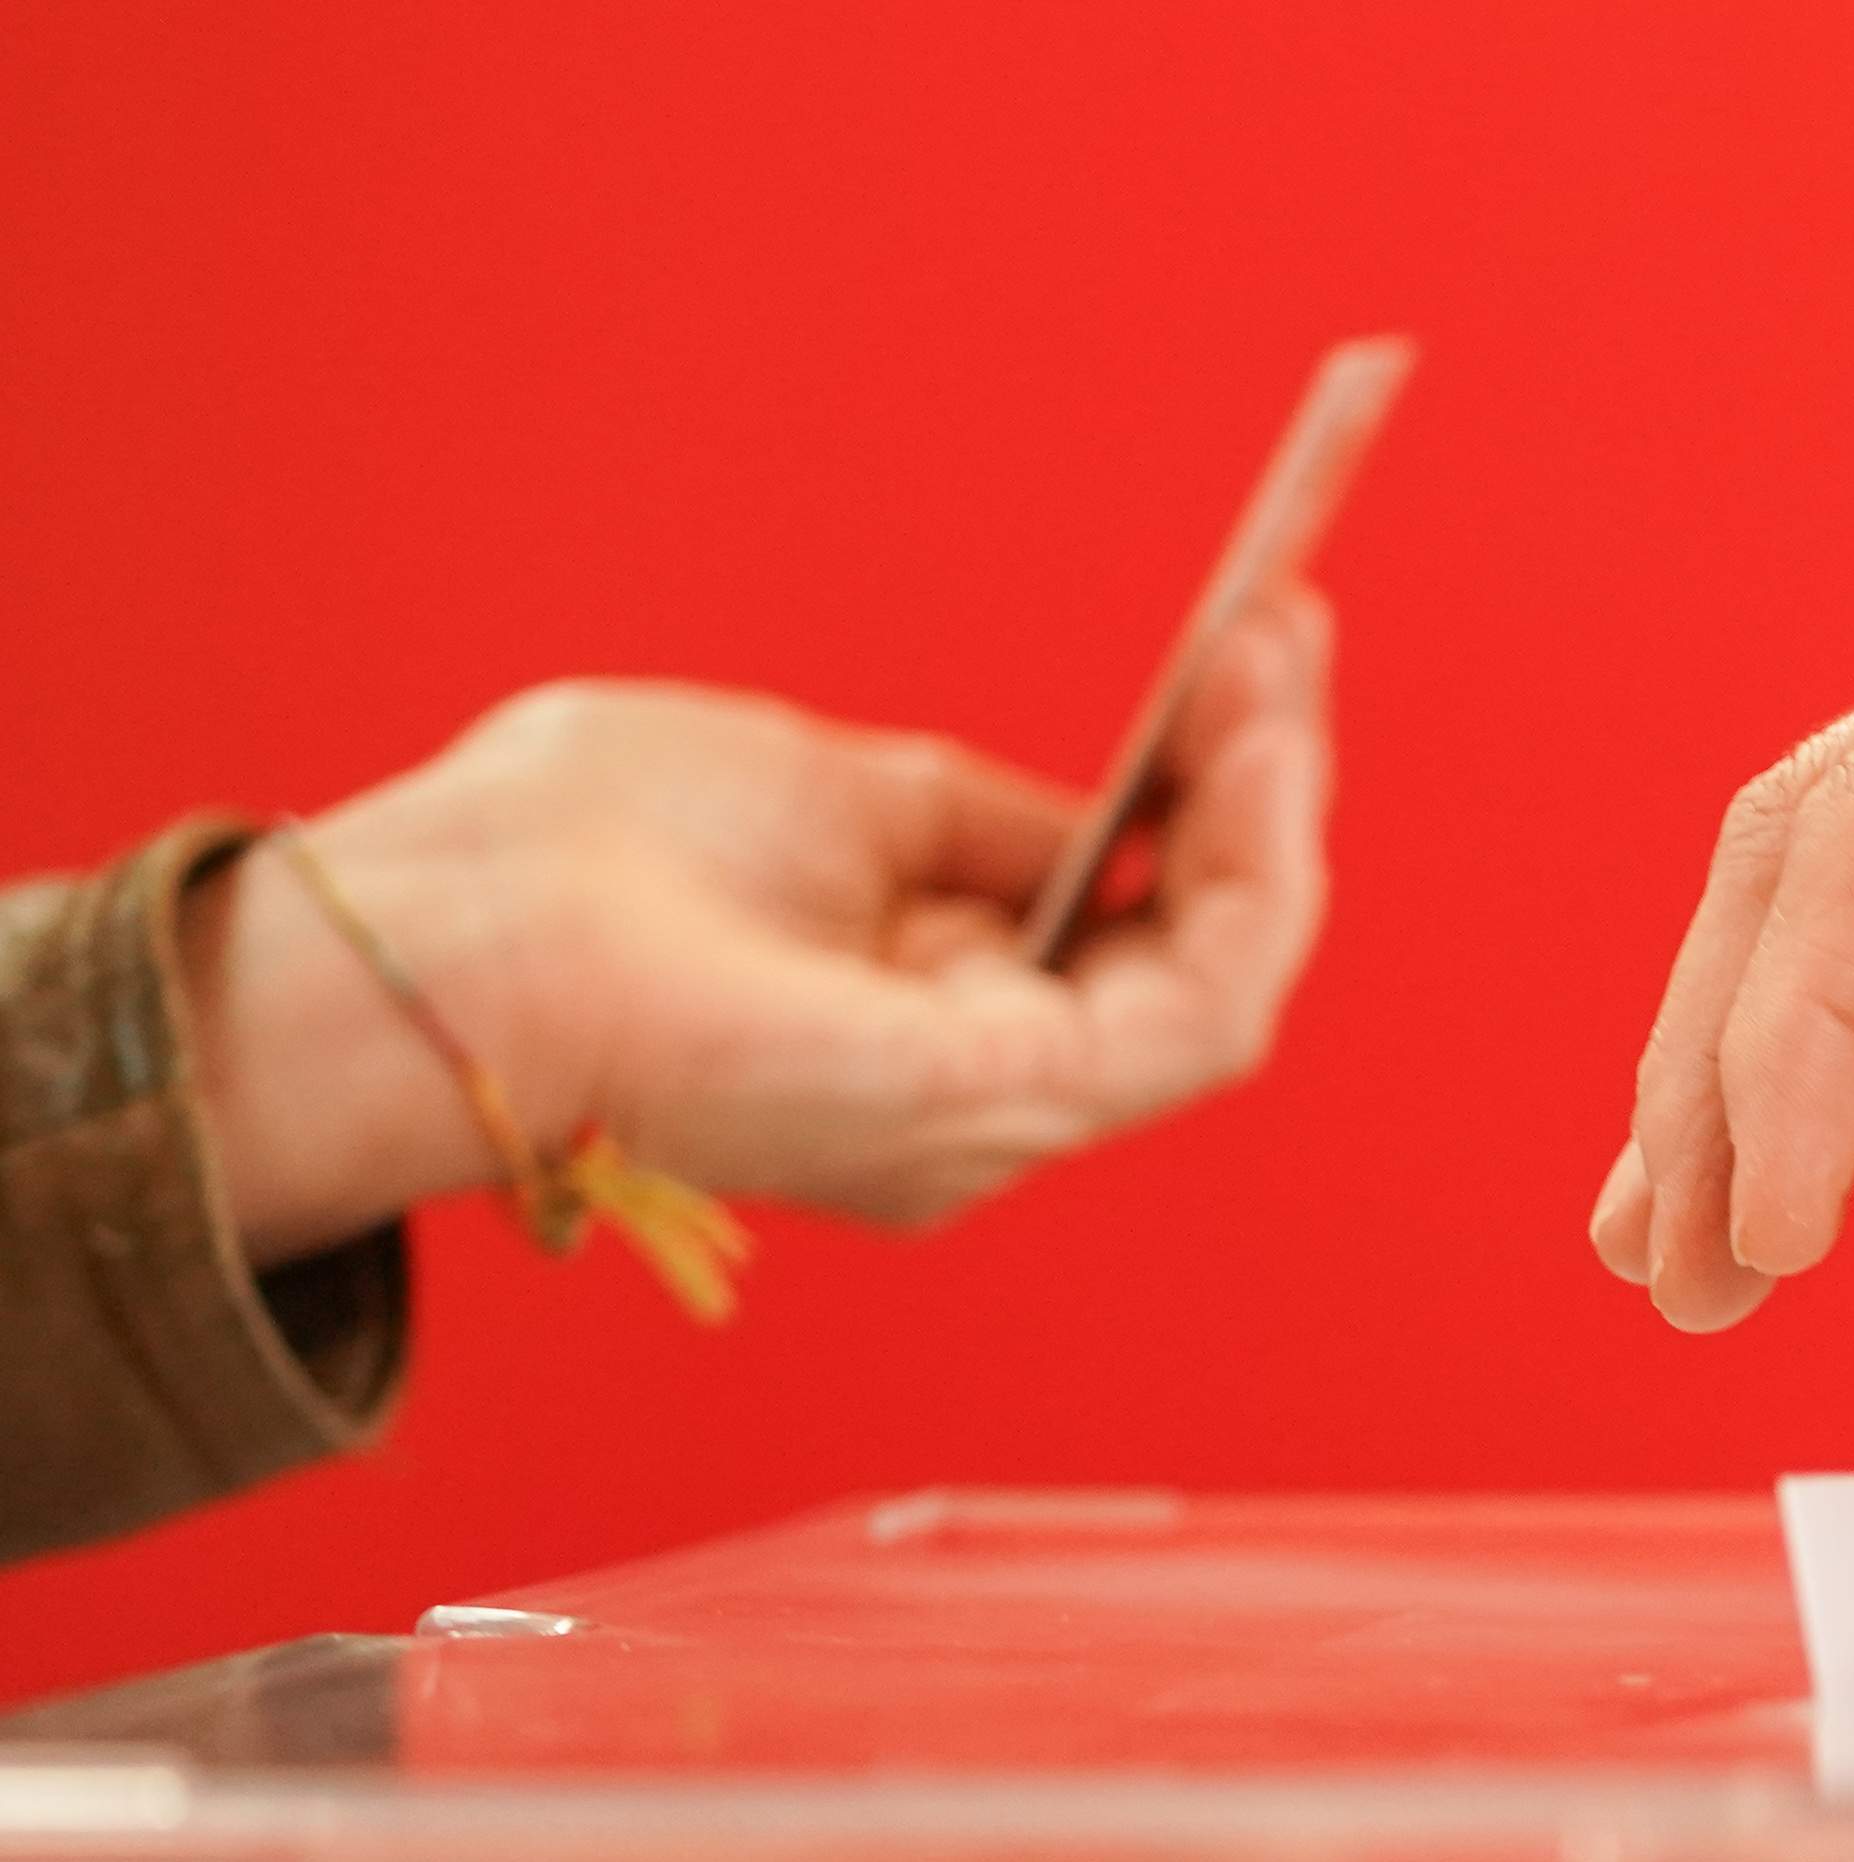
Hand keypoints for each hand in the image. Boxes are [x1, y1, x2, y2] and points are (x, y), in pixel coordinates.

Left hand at [185, 598, 1335, 1265]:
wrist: (451, 944)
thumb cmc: (561, 870)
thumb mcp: (812, 790)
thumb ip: (961, 815)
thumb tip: (1099, 809)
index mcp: (906, 1032)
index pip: (1117, 924)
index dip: (1196, 790)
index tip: (1243, 648)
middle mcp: (970, 1098)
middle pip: (1189, 950)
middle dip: (1258, 784)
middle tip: (1283, 634)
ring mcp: (997, 1116)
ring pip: (1221, 979)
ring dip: (1276, 815)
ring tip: (1278, 669)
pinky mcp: (1016, 1103)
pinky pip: (1204, 1010)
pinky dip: (1253, 874)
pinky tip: (1256, 752)